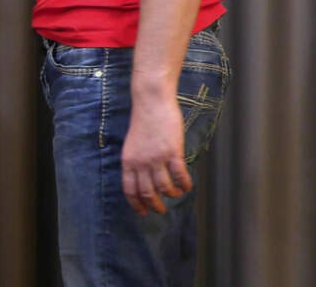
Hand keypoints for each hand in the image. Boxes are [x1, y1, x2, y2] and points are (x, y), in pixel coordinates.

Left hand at [121, 94, 192, 215]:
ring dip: (172, 195)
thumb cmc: (143, 120)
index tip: (143, 213)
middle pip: (147, 193)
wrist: (151, 102)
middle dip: (155, 206)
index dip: (137, 204)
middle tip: (161, 210)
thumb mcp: (132, 144)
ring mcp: (157, 158)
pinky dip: (184, 184)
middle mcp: (141, 163)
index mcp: (128, 161)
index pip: (130, 190)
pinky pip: (180, 176)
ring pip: (165, 188)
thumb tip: (144, 178)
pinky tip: (187, 185)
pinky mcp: (172, 152)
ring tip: (176, 194)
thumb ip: (136, 161)